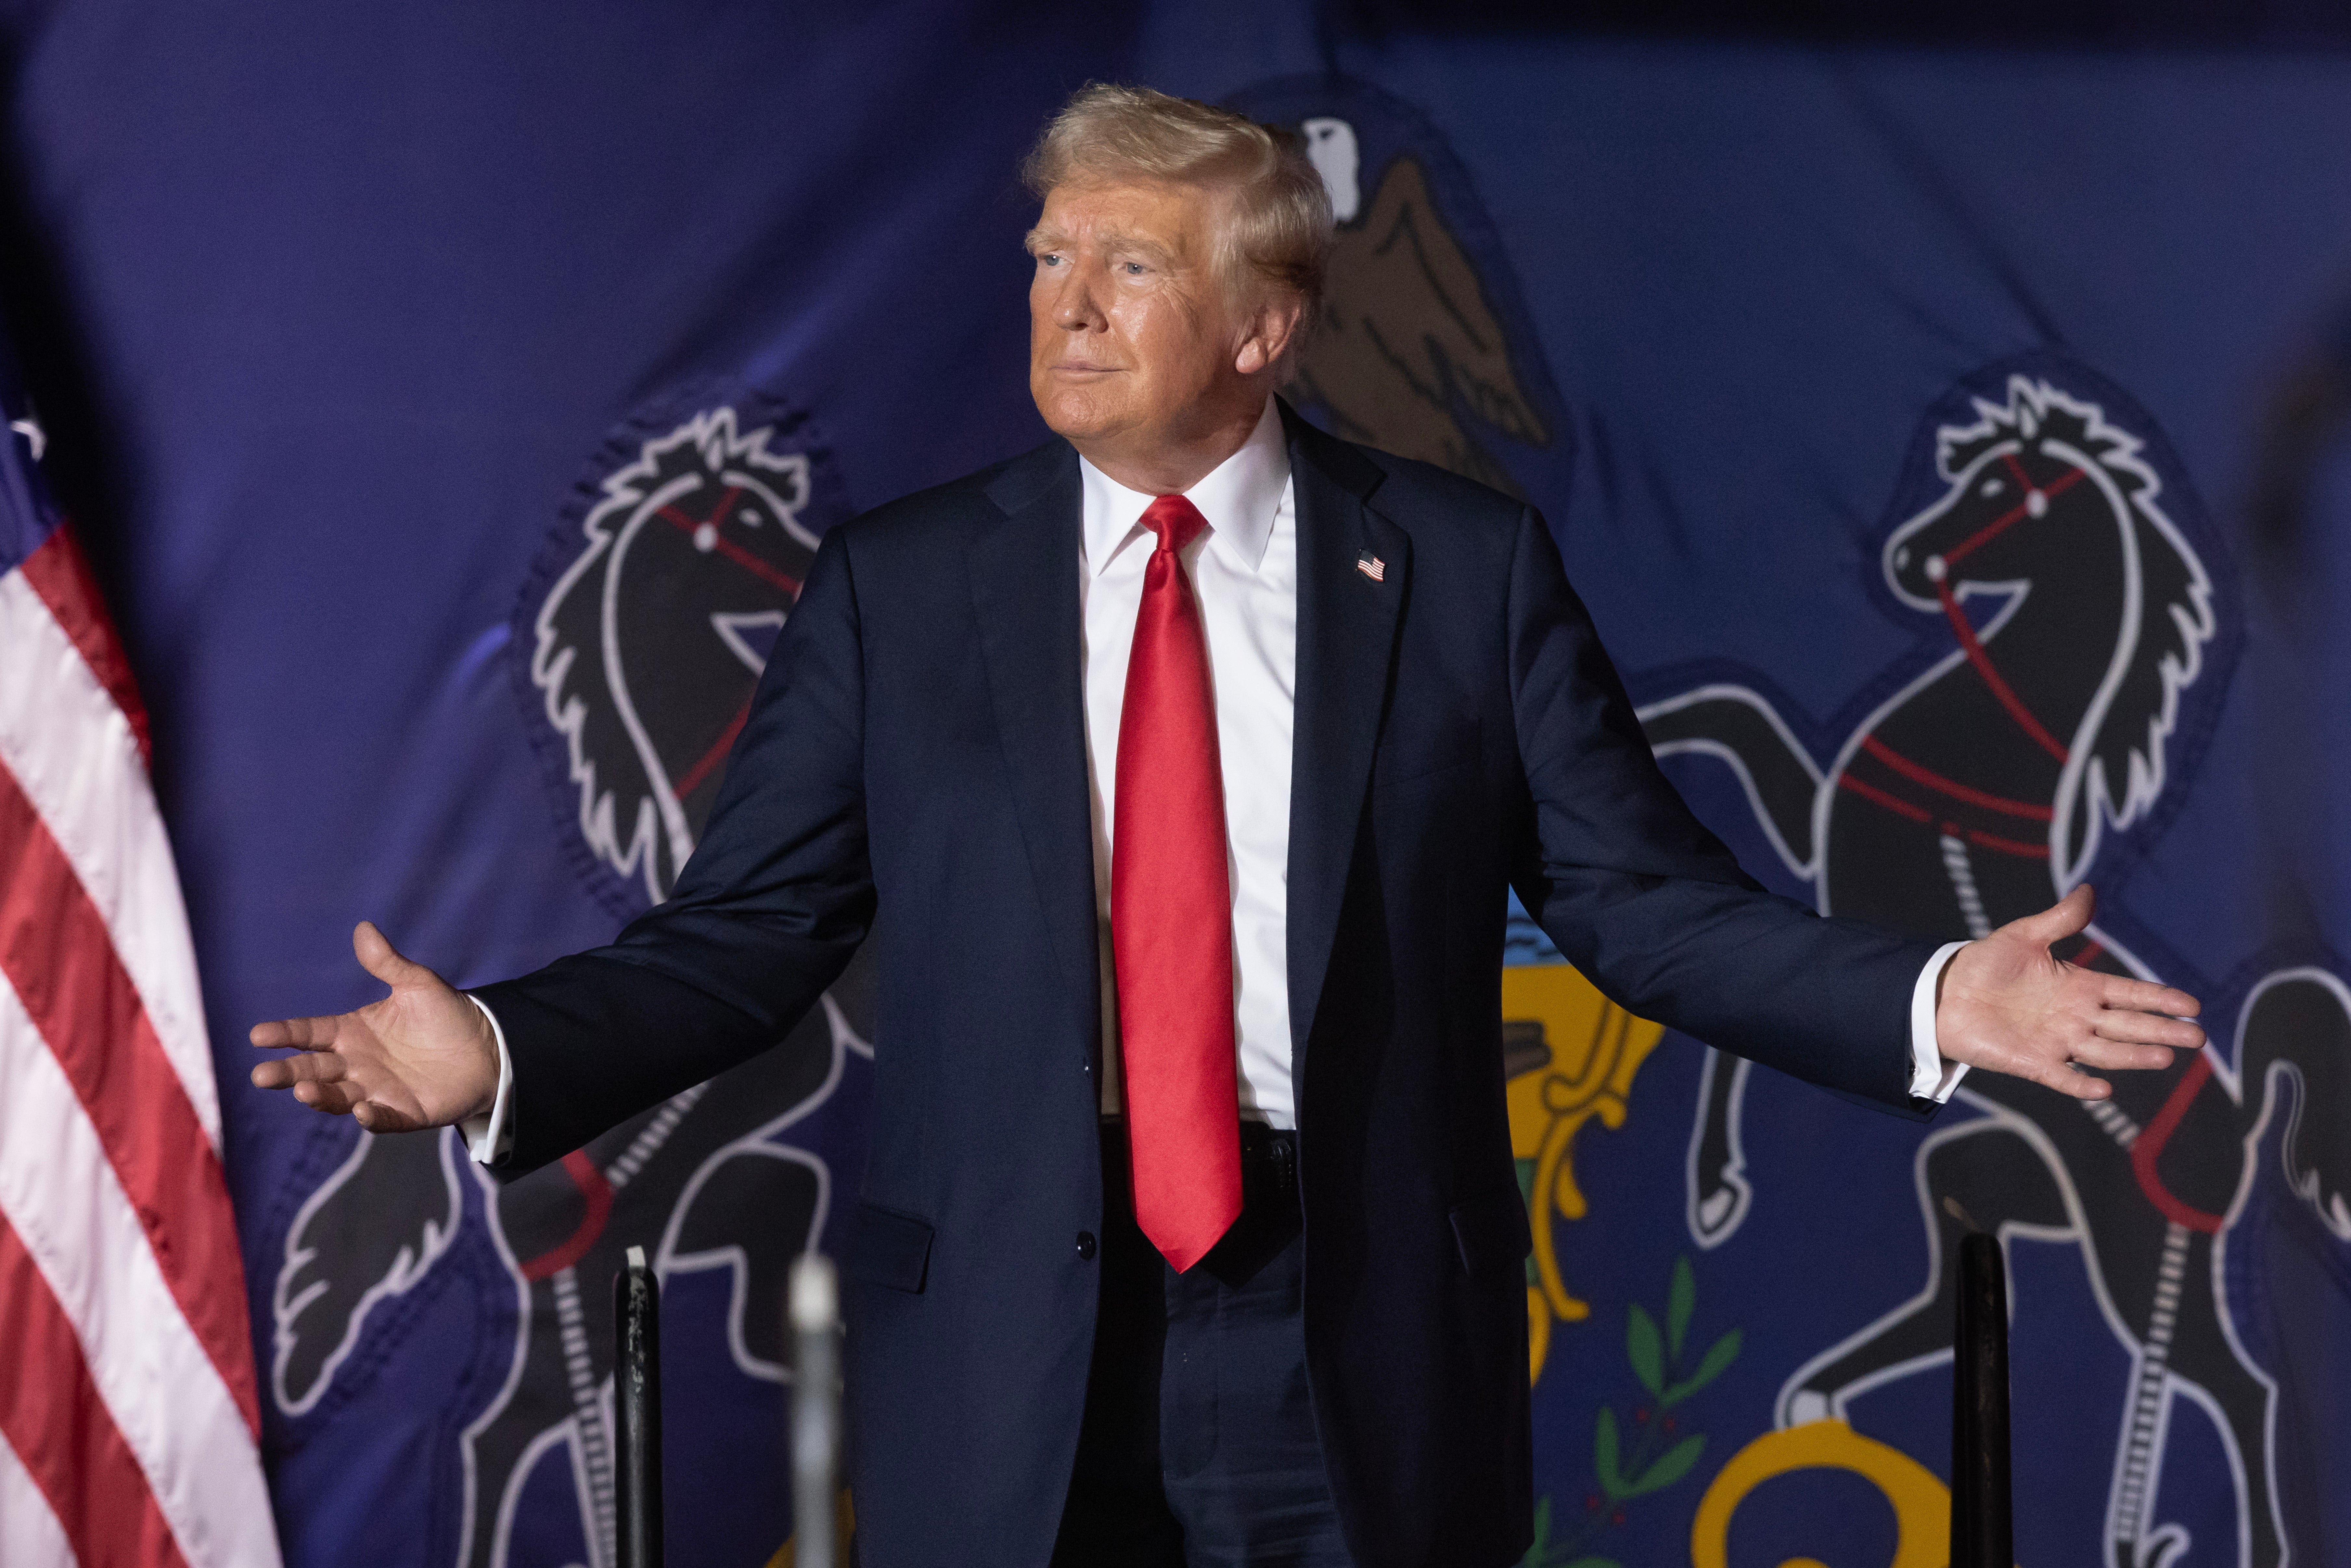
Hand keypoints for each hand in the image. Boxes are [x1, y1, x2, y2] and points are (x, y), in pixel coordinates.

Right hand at [249, 922, 499, 1132]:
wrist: (488, 1047)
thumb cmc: (447, 1015)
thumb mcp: (418, 984)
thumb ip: (388, 963)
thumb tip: (364, 927)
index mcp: (353, 1032)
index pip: (311, 1032)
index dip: (285, 1033)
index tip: (258, 1035)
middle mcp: (357, 1064)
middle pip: (313, 1069)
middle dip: (288, 1073)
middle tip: (261, 1076)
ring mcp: (377, 1090)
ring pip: (338, 1097)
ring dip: (320, 1096)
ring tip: (304, 1091)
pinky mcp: (404, 1112)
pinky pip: (382, 1118)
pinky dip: (370, 1117)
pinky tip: (362, 1111)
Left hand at [1934, 884, 2203, 1099]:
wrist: (1945, 992)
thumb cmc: (1986, 963)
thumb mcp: (2024, 936)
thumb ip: (2059, 920)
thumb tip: (2089, 891)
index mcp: (2079, 986)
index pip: (2128, 993)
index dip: (2159, 999)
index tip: (2192, 1005)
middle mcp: (2075, 1016)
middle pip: (2127, 1025)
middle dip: (2161, 1030)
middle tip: (2196, 1038)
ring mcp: (2056, 1041)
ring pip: (2104, 1051)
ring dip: (2133, 1056)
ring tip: (2164, 1058)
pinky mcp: (2032, 1062)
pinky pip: (2061, 1077)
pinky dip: (2080, 1084)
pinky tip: (2102, 1089)